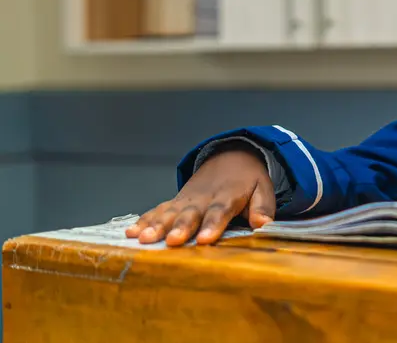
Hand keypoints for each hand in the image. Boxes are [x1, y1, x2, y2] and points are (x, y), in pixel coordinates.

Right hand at [124, 148, 275, 246]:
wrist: (230, 157)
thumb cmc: (248, 179)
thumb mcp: (263, 189)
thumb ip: (263, 206)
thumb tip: (263, 224)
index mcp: (228, 196)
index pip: (220, 211)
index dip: (213, 225)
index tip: (205, 240)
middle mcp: (204, 198)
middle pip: (191, 213)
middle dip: (181, 227)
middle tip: (172, 240)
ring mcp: (187, 200)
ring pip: (170, 212)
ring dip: (156, 225)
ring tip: (143, 238)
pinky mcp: (176, 202)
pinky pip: (159, 210)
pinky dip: (145, 220)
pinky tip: (131, 232)